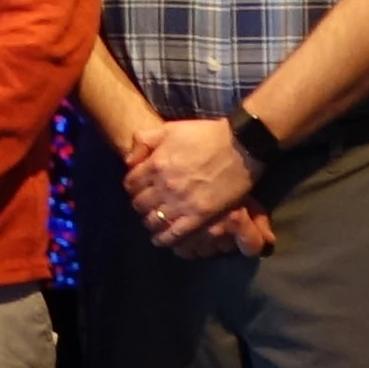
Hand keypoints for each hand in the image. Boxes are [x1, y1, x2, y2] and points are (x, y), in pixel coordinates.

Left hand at [123, 118, 257, 252]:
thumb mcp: (169, 128)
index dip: (133, 188)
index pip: (130, 184)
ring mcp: (181, 202)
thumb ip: (143, 140)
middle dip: (141, 205)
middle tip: (148, 205)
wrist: (239, 146)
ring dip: (151, 222)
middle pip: (140, 204)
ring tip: (155, 221)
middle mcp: (164, 185)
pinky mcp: (199, 215)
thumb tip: (129, 161)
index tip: (139, 189)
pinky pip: (174, 233)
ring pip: (154, 220)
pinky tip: (162, 239)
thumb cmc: (205, 135)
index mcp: (155, 163)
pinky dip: (164, 238)